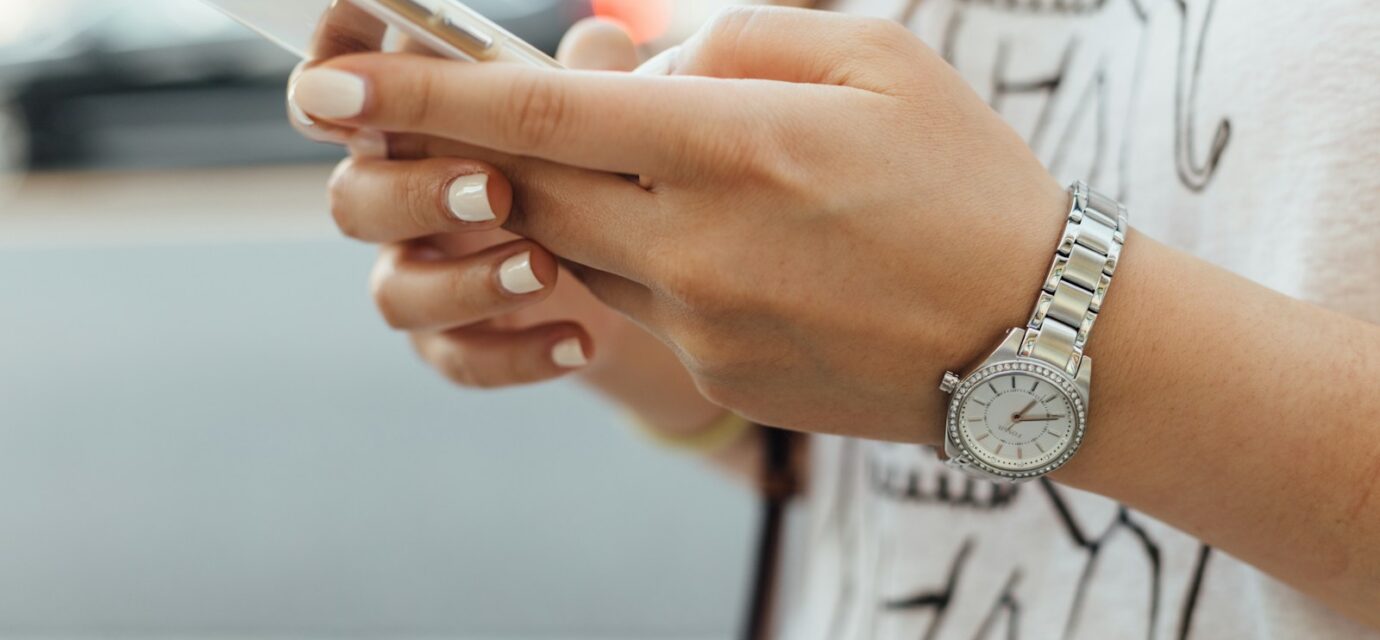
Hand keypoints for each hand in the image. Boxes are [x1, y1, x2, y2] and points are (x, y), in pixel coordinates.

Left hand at [290, 7, 1070, 442]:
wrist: (1037, 338)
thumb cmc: (967, 179)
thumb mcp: (874, 57)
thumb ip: (731, 40)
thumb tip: (624, 59)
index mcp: (736, 144)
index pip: (539, 112)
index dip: (422, 93)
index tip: (332, 84)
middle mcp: (698, 242)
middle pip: (528, 187)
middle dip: (479, 148)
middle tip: (470, 117)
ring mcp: (702, 322)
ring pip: (576, 248)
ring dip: (581, 200)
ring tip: (674, 172)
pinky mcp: (715, 371)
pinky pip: (637, 303)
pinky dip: (647, 256)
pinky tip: (735, 245)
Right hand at [306, 19, 651, 387]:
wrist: (632, 275)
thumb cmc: (591, 166)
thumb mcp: (598, 119)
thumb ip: (589, 80)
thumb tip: (602, 44)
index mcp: (414, 127)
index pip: (344, 97)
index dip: (331, 83)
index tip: (347, 80)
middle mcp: (399, 199)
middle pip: (353, 199)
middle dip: (415, 194)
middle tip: (495, 190)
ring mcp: (420, 275)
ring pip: (394, 292)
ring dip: (465, 282)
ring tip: (546, 270)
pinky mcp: (453, 342)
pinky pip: (458, 359)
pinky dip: (518, 353)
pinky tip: (580, 341)